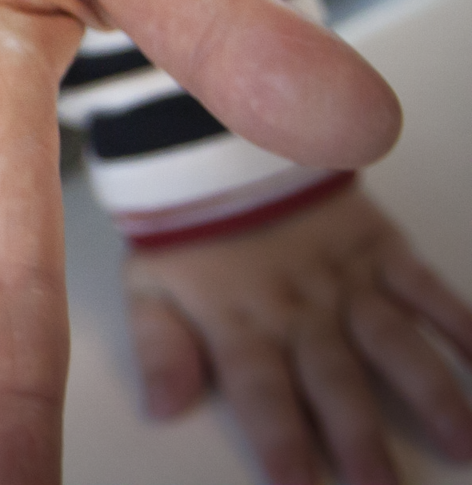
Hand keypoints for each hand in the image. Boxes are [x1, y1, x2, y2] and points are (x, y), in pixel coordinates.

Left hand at [128, 184, 471, 484]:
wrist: (212, 144)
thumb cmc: (184, 226)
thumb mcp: (147, 286)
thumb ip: (158, 349)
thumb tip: (161, 409)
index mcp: (239, 319)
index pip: (261, 391)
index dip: (280, 438)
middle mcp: (298, 306)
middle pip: (332, 378)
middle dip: (359, 436)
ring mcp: (344, 277)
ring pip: (392, 340)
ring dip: (430, 392)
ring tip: (461, 442)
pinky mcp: (377, 246)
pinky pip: (425, 287)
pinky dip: (460, 323)